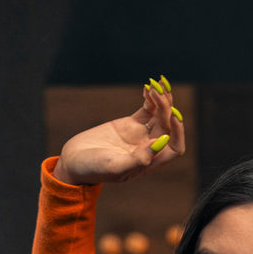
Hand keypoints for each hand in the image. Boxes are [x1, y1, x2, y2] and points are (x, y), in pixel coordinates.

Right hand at [52, 80, 186, 184]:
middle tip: (159, 93)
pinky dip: (150, 98)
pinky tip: (149, 86)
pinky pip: (147, 109)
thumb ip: (139, 159)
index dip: (179, 132)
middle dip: (168, 109)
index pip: (175, 148)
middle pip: (168, 127)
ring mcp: (141, 134)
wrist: (74, 160)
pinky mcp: (131, 124)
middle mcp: (150, 147)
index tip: (174, 117)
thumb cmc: (93, 169)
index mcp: (150, 162)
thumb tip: (161, 143)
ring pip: (160, 115)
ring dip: (163, 100)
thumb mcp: (115, 167)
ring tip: (157, 84)